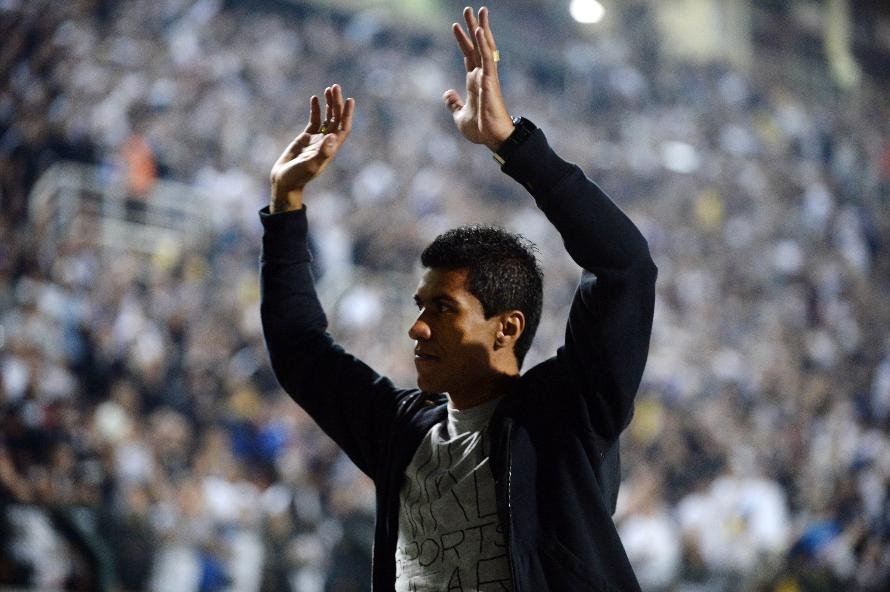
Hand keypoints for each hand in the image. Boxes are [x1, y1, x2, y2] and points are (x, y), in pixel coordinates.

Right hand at [270, 84, 354, 212]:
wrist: (285, 181)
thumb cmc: (298, 176)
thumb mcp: (311, 165)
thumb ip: (322, 152)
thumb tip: (333, 137)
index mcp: (331, 148)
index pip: (343, 128)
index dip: (348, 114)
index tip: (350, 100)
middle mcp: (327, 142)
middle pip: (336, 119)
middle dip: (337, 103)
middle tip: (335, 87)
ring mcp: (317, 139)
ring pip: (327, 118)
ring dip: (329, 104)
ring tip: (329, 89)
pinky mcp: (306, 138)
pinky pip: (314, 121)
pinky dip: (315, 110)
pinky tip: (315, 99)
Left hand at [443, 6, 513, 151]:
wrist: (493, 139)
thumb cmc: (480, 130)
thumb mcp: (459, 115)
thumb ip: (453, 103)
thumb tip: (447, 92)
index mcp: (474, 82)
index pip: (468, 55)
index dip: (463, 40)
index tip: (456, 26)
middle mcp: (482, 75)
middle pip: (477, 46)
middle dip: (473, 27)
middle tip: (469, 9)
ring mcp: (487, 77)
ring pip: (484, 47)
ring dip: (480, 28)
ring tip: (478, 11)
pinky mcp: (491, 81)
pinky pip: (487, 59)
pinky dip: (483, 44)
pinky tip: (480, 31)